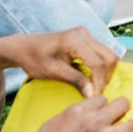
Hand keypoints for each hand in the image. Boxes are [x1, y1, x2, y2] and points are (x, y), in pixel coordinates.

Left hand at [0, 27, 118, 98]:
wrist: (23, 48)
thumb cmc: (34, 59)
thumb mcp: (53, 72)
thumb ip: (75, 80)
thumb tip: (93, 95)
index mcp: (75, 40)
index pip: (98, 63)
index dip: (99, 82)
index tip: (94, 97)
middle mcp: (84, 33)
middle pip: (109, 57)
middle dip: (106, 77)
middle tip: (96, 92)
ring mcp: (85, 34)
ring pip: (108, 55)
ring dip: (105, 72)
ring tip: (94, 87)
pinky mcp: (85, 39)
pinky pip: (102, 53)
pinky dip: (101, 67)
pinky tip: (91, 78)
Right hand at [9, 91, 132, 131]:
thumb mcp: (56, 120)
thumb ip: (76, 113)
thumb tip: (90, 111)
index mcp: (78, 111)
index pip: (104, 98)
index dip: (103, 106)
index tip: (100, 114)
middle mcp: (93, 123)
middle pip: (123, 105)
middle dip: (121, 111)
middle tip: (116, 120)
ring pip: (132, 126)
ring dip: (128, 129)